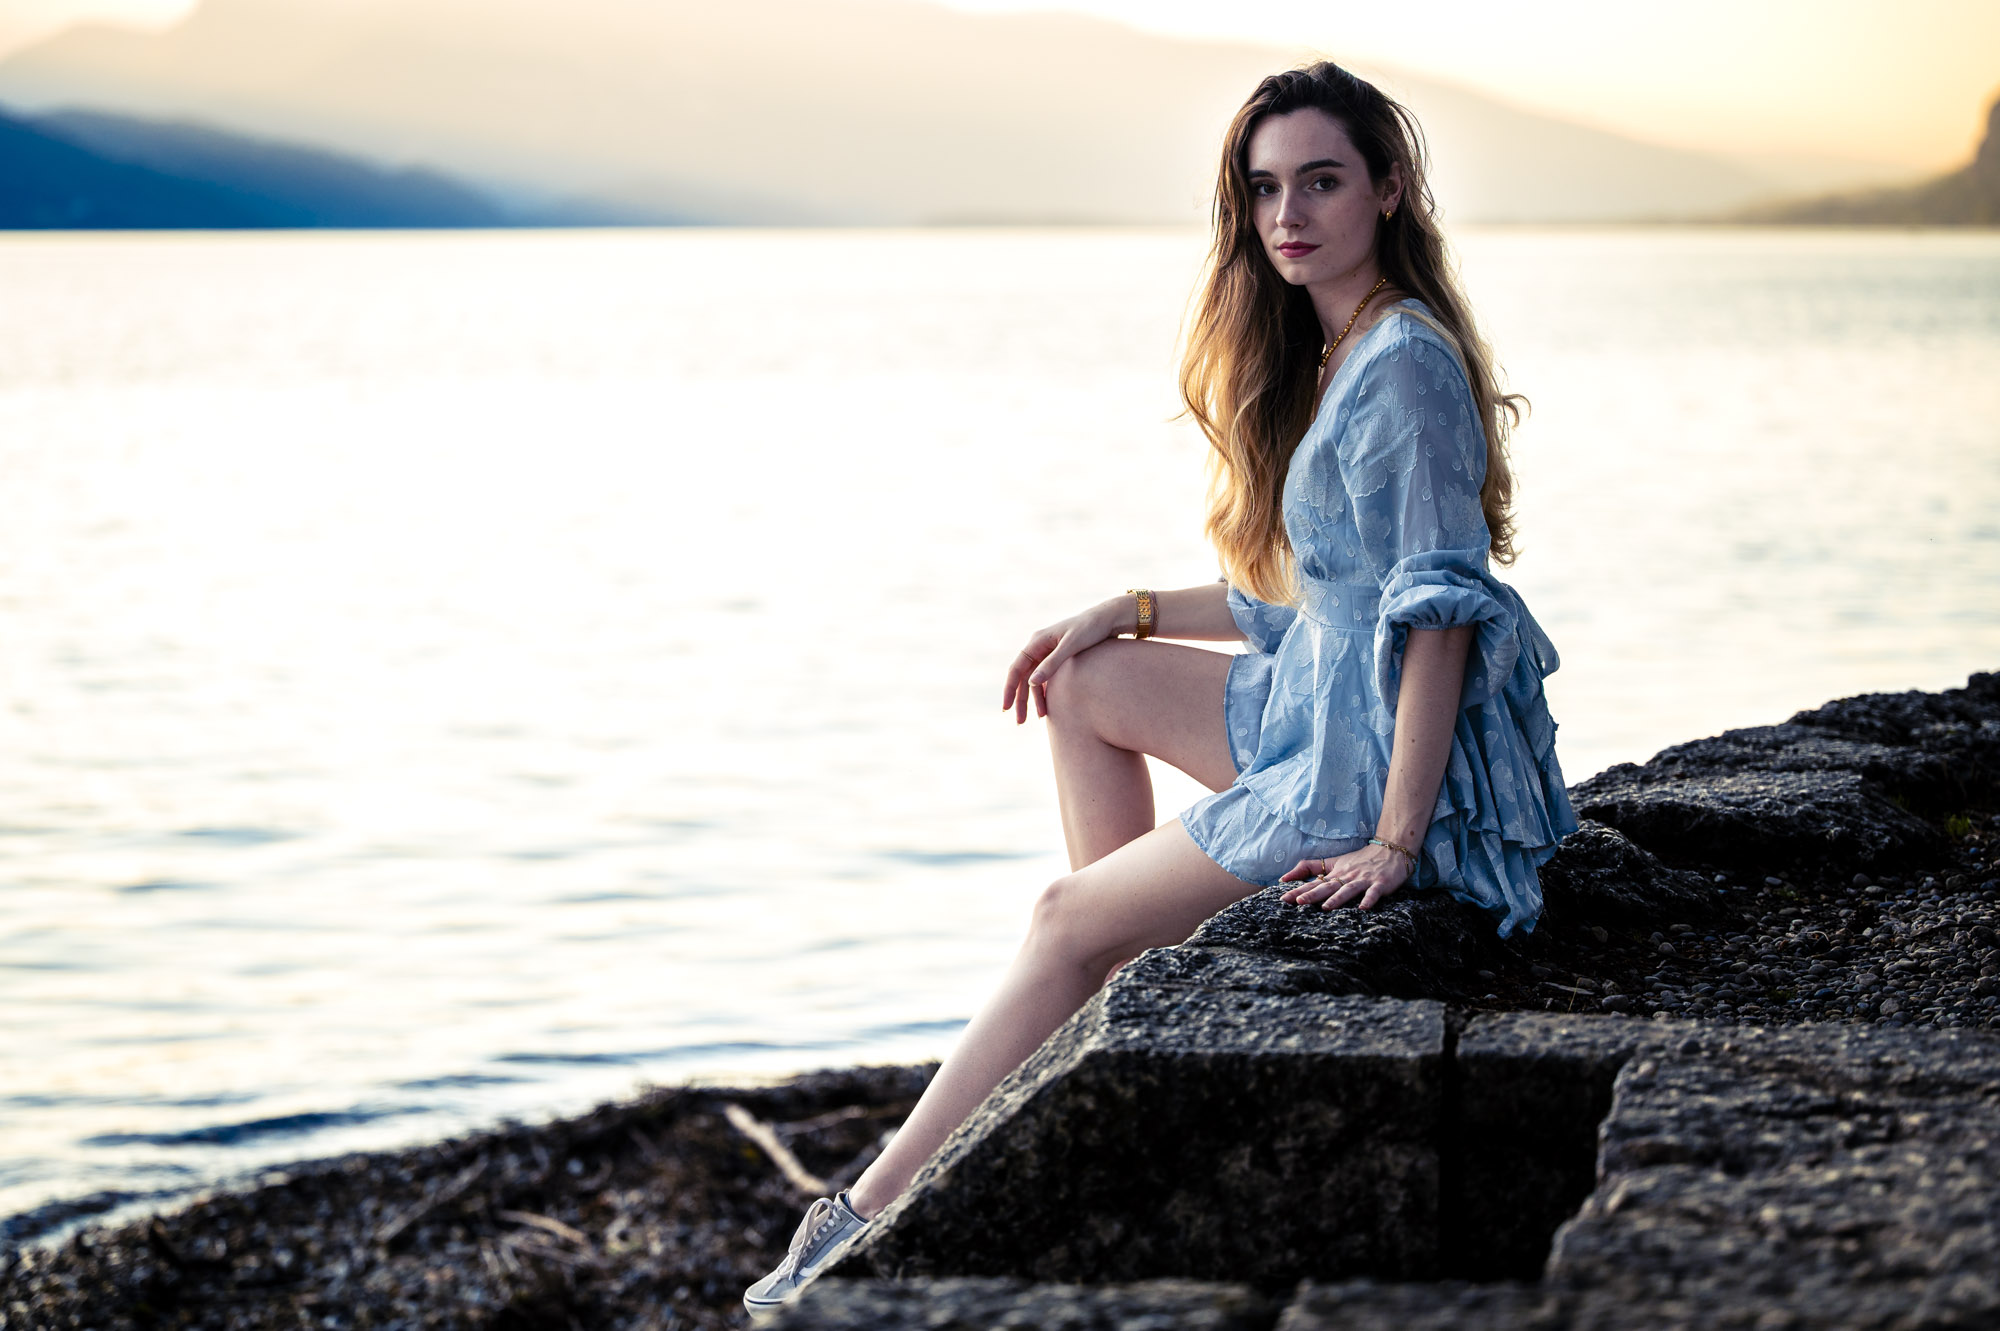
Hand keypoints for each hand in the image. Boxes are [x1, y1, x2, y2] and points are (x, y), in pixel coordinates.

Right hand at [1001, 598, 1129, 723]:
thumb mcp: (1071, 646)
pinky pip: (1047, 679)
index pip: (1016, 669)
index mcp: (1037, 641)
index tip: (1006, 708)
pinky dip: (1046, 693)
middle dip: (1021, 700)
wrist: (1110, 619)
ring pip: (1035, 680)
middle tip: (1020, 722)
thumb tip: (1031, 683)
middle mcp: (1040, 646)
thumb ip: (1052, 664)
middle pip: (1023, 677)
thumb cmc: (1091, 629)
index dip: (1010, 690)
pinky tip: (1049, 707)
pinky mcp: (1060, 658)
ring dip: (1034, 699)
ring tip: (1039, 718)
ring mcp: (1049, 653)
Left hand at [1277, 842, 1412, 910]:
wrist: (1392, 851)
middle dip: (1312, 894)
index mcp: (1336, 873)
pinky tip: (1363, 908)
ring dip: (1337, 898)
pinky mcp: (1380, 884)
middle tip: (1298, 901)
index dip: (1298, 889)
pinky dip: (1369, 900)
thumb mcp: (1335, 862)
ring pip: (1348, 890)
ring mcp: (1364, 880)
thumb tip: (1285, 877)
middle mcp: (1348, 876)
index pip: (1314, 883)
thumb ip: (1311, 867)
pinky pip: (1374, 893)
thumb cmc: (1361, 860)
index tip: (1283, 898)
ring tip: (1325, 908)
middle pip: (1327, 886)